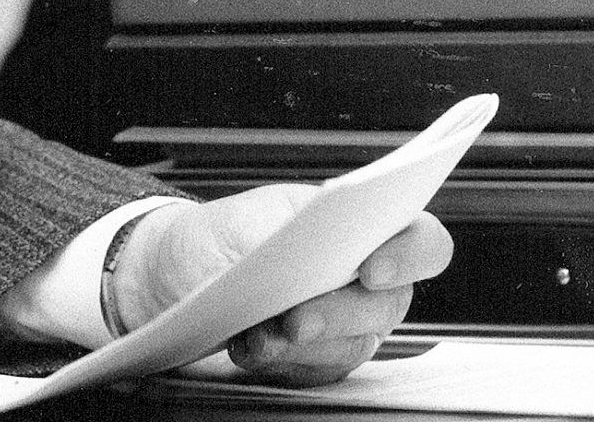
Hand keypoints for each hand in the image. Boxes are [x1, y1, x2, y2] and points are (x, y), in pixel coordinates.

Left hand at [113, 191, 452, 387]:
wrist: (173, 277)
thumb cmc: (216, 239)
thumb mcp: (242, 221)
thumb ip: (283, 234)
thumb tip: (303, 254)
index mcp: (358, 225)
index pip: (420, 240)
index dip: (410, 255)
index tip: (371, 268)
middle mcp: (361, 278)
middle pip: (389, 304)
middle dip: (340, 314)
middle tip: (297, 318)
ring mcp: (343, 323)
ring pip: (353, 346)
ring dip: (304, 346)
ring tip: (257, 334)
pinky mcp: (316, 360)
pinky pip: (316, 373)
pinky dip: (281, 364)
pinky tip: (248, 348)